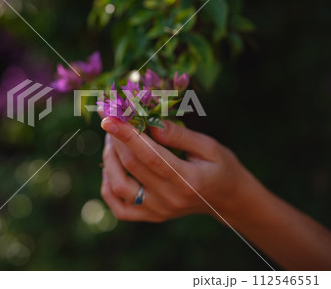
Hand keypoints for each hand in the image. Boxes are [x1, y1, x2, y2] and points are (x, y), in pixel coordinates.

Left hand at [100, 116, 251, 221]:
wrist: (227, 200)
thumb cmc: (220, 168)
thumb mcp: (209, 146)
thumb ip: (180, 136)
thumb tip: (149, 123)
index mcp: (187, 180)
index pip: (150, 155)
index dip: (127, 135)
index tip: (109, 117)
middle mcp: (169, 199)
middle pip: (131, 167)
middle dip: (116, 139)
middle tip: (112, 119)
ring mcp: (157, 211)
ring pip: (118, 187)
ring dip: (109, 159)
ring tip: (112, 140)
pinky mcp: (150, 217)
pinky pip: (118, 208)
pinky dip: (108, 186)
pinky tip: (111, 167)